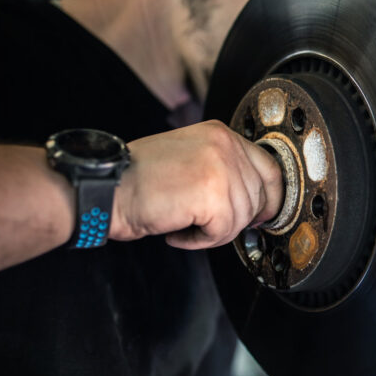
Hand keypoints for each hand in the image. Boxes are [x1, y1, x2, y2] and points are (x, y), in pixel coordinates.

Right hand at [111, 120, 281, 248]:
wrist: (105, 188)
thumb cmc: (138, 180)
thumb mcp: (190, 158)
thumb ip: (223, 169)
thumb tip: (255, 200)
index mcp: (221, 134)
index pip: (269, 168)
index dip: (270, 198)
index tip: (262, 215)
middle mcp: (225, 145)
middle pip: (259, 197)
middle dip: (235, 219)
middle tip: (206, 222)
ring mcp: (222, 167)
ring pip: (242, 218)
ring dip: (213, 231)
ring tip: (184, 222)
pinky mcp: (213, 194)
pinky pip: (223, 232)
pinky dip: (200, 240)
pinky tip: (178, 229)